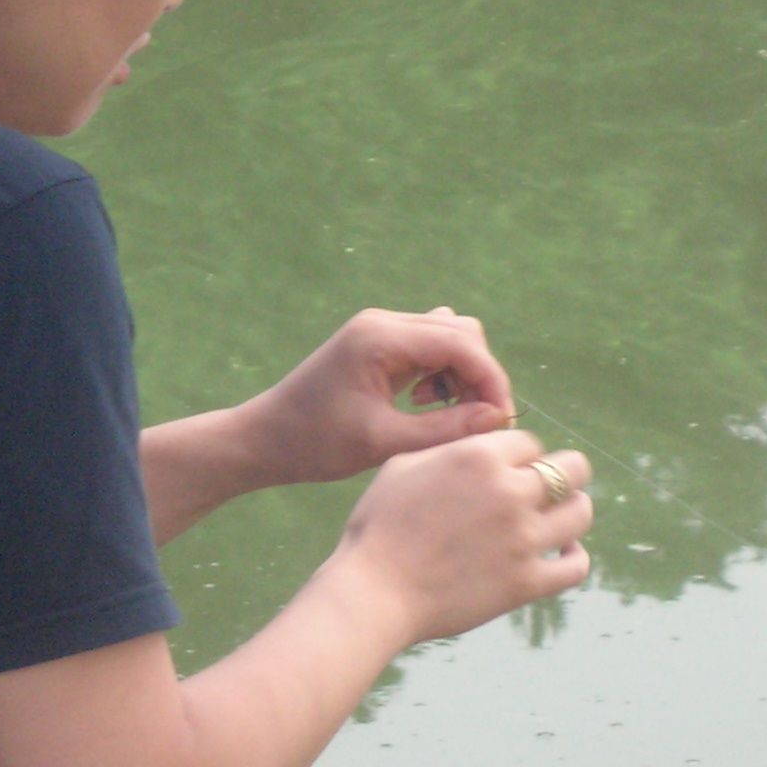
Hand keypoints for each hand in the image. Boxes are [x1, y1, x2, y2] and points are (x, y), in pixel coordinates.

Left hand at [243, 307, 515, 485]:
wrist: (264, 440)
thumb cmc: (314, 444)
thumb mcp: (383, 443)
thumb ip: (443, 430)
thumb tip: (497, 419)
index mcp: (381, 336)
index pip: (462, 343)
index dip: (491, 380)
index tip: (502, 420)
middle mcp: (384, 322)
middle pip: (461, 333)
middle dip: (479, 376)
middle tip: (478, 423)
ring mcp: (381, 331)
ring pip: (449, 338)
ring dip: (461, 375)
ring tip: (449, 416)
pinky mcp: (379, 345)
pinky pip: (429, 348)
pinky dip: (441, 375)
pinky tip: (425, 406)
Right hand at [331, 430, 593, 644]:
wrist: (373, 592)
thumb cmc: (378, 528)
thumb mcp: (402, 467)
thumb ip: (449, 450)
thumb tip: (480, 449)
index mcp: (479, 457)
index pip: (530, 442)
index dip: (522, 455)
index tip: (510, 470)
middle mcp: (510, 491)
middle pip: (572, 468)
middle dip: (563, 472)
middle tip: (550, 486)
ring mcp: (523, 538)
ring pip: (581, 513)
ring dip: (573, 510)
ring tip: (559, 518)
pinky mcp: (527, 582)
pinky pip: (576, 565)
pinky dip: (575, 556)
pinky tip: (562, 553)